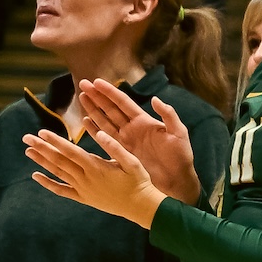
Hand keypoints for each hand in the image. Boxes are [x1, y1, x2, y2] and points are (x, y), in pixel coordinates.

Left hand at [24, 124, 163, 227]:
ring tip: (28, 151)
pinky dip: (47, 184)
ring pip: (58, 173)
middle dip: (42, 148)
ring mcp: (82, 189)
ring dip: (42, 162)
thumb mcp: (132, 162)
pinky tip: (36, 176)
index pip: (71, 151)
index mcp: (96, 167)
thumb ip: (115, 147)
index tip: (41, 132)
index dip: (55, 141)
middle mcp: (86, 178)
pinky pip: (61, 190)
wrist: (140, 206)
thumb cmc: (139, 181)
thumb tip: (100, 133)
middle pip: (59, 160)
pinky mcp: (83, 198)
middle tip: (26, 137)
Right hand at [76, 80, 202, 203]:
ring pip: (105, 120)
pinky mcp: (121, 152)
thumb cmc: (180, 156)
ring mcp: (125, 140)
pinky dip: (94, 129)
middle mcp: (132, 128)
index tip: (97, 81)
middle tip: (83, 84)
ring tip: (81, 97)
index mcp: (144, 121)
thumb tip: (155, 99)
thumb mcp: (179, 133)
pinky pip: (104, 138)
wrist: (176, 180)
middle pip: (110, 108)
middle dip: (97, 96)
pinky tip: (85, 120)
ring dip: (93, 109)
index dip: (110, 92)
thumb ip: (168, 115)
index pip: (123, 102)